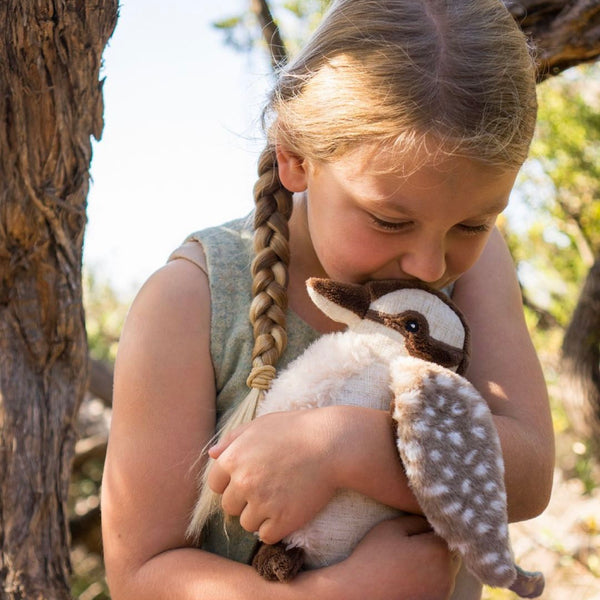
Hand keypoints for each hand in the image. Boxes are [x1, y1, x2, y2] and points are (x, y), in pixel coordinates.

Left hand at [207, 408, 339, 543]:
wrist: (333, 443)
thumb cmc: (296, 429)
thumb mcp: (261, 425)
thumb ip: (233, 439)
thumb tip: (212, 454)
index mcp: (233, 459)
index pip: (216, 485)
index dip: (232, 483)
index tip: (252, 478)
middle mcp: (243, 482)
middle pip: (230, 506)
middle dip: (246, 500)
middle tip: (270, 487)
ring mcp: (262, 503)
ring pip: (247, 524)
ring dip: (261, 516)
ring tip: (281, 497)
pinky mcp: (282, 520)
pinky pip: (266, 536)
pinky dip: (276, 528)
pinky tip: (289, 510)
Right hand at [327, 516, 460, 599]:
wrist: (360, 593)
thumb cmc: (373, 557)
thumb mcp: (392, 527)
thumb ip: (417, 520)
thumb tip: (431, 519)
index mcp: (437, 550)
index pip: (443, 529)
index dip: (426, 527)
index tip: (411, 532)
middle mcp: (447, 574)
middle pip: (447, 549)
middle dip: (433, 545)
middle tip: (408, 547)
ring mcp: (444, 592)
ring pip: (446, 568)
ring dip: (433, 563)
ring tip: (408, 562)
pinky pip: (439, 584)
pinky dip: (429, 579)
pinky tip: (410, 577)